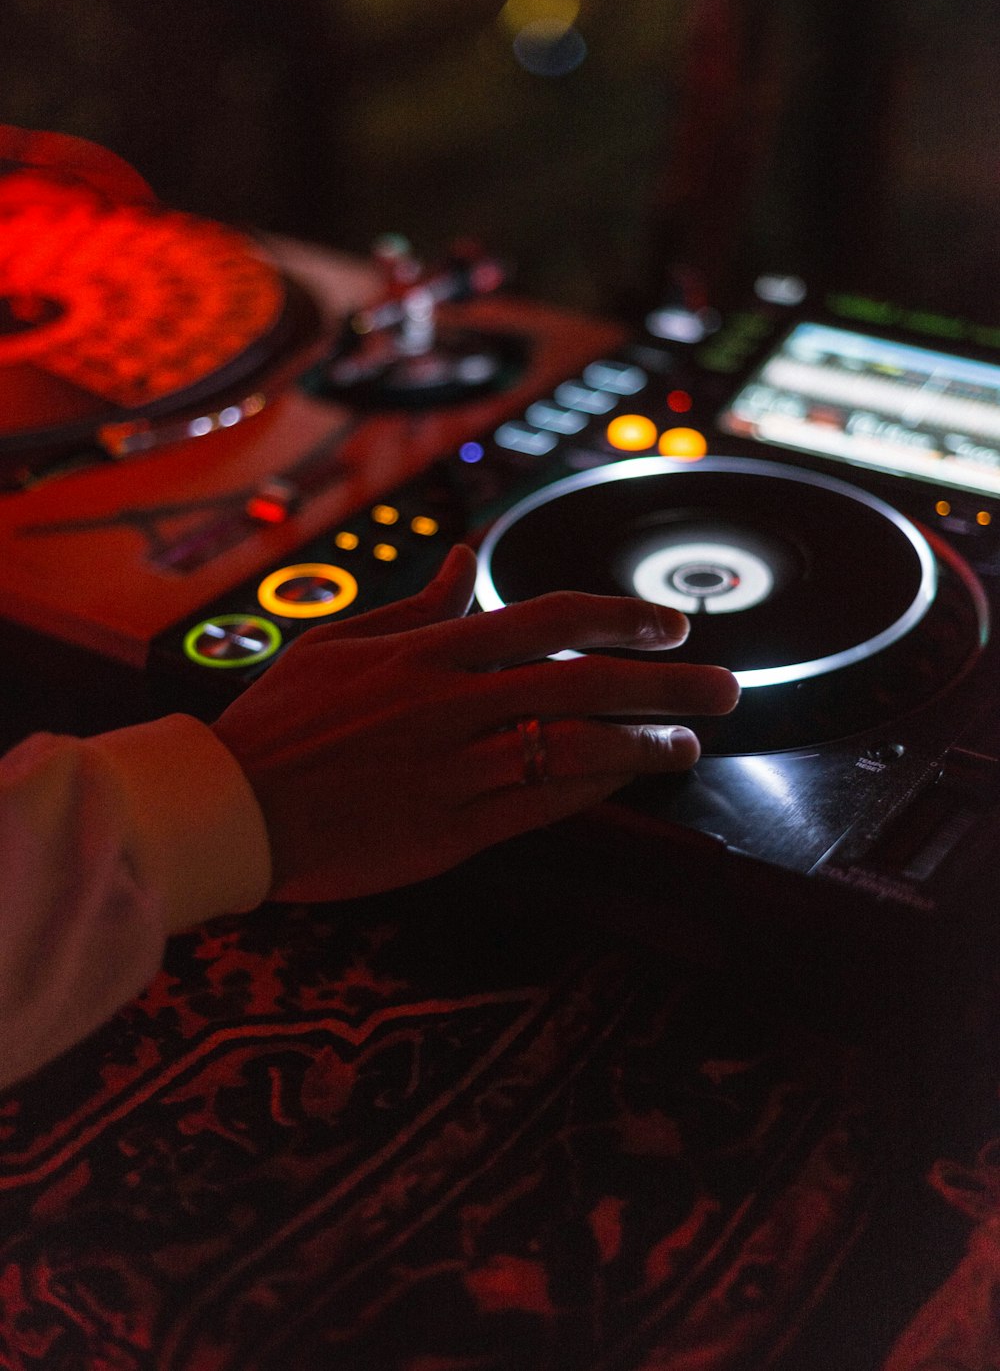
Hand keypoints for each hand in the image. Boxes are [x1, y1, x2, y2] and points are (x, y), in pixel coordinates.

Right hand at [211, 546, 738, 900]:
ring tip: (692, 741)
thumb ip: (419, 607)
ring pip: (577, 747)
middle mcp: (453, 703)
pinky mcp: (453, 830)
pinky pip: (542, 805)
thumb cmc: (280, 720)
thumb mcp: (339, 643)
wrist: (231, 808)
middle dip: (669, 681)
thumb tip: (468, 558)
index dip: (621, 617)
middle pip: (586, 682)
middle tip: (727, 685)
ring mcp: (456, 768)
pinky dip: (595, 790)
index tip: (670, 623)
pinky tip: (631, 782)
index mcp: (429, 652)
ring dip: (647, 741)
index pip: (549, 619)